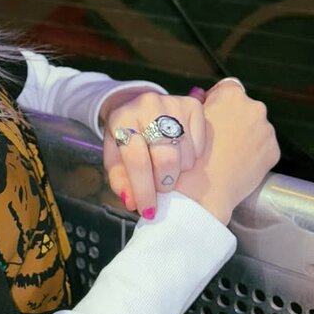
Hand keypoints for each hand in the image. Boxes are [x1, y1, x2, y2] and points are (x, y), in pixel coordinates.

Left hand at [102, 88, 206, 218]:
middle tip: (160, 188)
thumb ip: (120, 181)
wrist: (134, 104)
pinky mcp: (192, 104)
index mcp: (121, 119)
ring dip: (178, 171)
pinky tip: (178, 152)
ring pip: (185, 154)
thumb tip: (132, 202)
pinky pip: (199, 144)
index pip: (137, 160)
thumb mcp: (114, 158)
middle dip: (164, 183)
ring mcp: (172, 103)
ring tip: (166, 167)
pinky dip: (191, 157)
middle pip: (166, 159)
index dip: (144, 190)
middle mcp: (147, 105)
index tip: (149, 210)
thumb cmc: (126, 138)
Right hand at [177, 79, 278, 224]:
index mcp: (232, 95)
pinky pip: (263, 148)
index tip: (212, 116)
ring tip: (226, 154)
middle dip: (234, 119)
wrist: (201, 190)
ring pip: (255, 128)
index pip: (228, 88)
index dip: (218, 102)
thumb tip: (205, 98)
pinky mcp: (273, 151)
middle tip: (217, 139)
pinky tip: (236, 163)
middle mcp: (254, 107)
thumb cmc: (188, 153)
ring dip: (245, 137)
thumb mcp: (187, 118)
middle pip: (244, 108)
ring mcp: (267, 130)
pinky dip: (253, 154)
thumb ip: (200, 103)